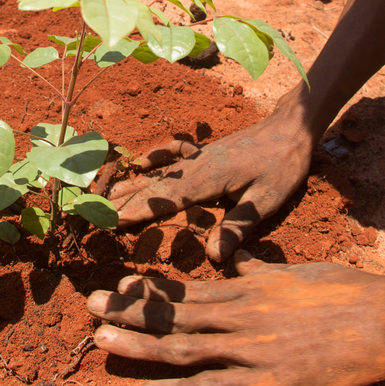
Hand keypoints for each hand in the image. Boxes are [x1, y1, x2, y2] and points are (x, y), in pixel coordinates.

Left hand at [87, 251, 384, 385]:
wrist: (383, 317)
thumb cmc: (343, 289)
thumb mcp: (294, 271)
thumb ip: (258, 269)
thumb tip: (233, 257)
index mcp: (248, 288)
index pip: (188, 288)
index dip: (150, 290)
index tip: (119, 285)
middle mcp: (241, 315)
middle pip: (175, 314)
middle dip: (130, 312)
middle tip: (92, 306)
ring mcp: (251, 349)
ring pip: (183, 347)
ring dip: (140, 345)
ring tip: (102, 340)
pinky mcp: (268, 382)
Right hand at [111, 108, 315, 261]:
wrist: (291, 128)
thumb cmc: (282, 165)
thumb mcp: (267, 200)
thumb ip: (238, 225)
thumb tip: (213, 257)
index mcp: (209, 178)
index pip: (167, 199)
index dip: (138, 212)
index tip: (111, 221)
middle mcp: (197, 166)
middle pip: (154, 186)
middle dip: (124, 201)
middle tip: (93, 215)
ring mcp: (199, 157)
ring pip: (158, 174)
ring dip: (132, 185)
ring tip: (104, 195)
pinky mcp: (205, 153)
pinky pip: (172, 158)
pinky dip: (153, 161)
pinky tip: (141, 163)